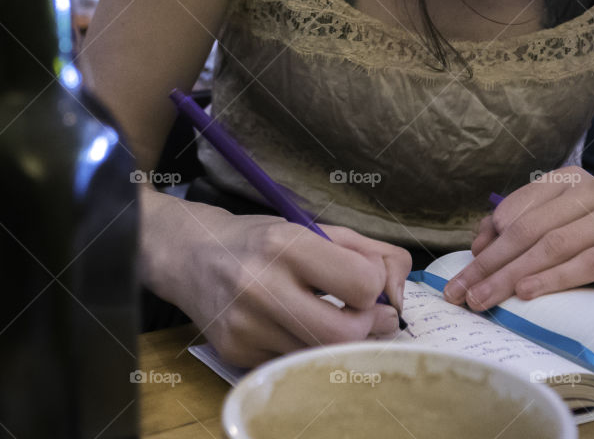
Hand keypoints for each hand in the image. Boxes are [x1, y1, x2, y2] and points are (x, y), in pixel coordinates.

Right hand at [140, 187, 411, 367]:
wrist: (194, 256)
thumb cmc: (262, 239)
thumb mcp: (312, 228)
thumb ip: (367, 250)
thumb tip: (399, 289)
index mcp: (284, 245)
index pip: (360, 283)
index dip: (374, 285)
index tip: (367, 280)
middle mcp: (261, 287)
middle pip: (343, 333)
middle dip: (368, 326)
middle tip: (370, 314)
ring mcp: (246, 327)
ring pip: (321, 355)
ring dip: (342, 342)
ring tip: (339, 320)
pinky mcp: (237, 354)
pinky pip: (294, 364)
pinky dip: (309, 350)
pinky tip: (300, 328)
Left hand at [441, 167, 593, 309]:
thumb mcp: (564, 232)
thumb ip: (524, 229)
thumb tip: (479, 243)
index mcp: (570, 179)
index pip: (518, 208)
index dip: (487, 239)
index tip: (463, 270)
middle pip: (531, 229)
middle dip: (492, 263)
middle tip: (464, 292)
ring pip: (556, 244)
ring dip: (515, 274)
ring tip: (486, 298)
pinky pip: (590, 262)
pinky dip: (556, 278)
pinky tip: (529, 293)